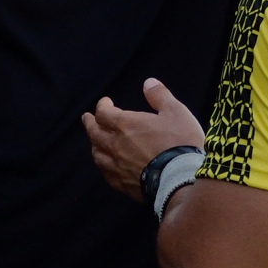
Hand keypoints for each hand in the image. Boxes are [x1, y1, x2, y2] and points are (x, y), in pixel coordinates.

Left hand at [82, 78, 205, 200]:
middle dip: (89, 123)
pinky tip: (107, 166)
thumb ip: (160, 96)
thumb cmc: (179, 142)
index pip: (103, 113)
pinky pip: (106, 174)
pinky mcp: (122, 184)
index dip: (102, 106)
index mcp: (126, 125)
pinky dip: (104, 166)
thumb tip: (148, 82)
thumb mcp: (176, 112)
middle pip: (94, 133)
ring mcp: (117, 166)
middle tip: (86, 118)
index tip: (105, 102)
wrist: (180, 179)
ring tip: (95, 141)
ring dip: (94, 144)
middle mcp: (116, 145)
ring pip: (97, 154)